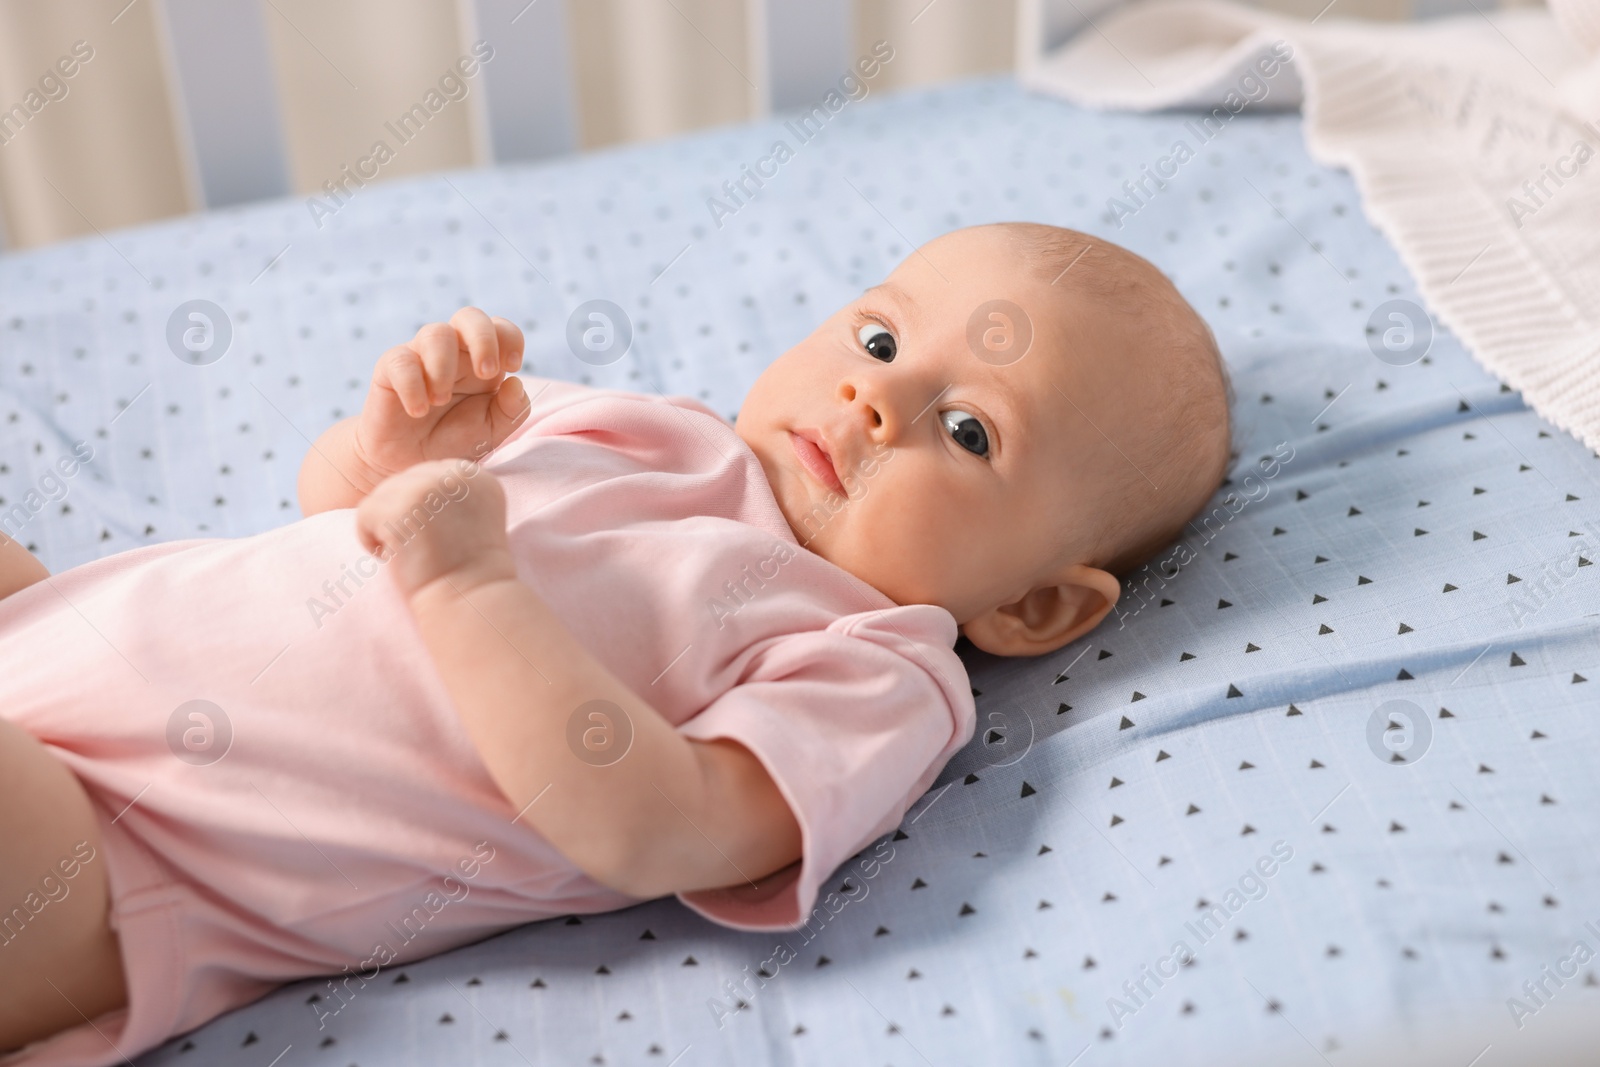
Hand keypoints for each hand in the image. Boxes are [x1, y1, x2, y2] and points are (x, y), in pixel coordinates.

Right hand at [353, 308, 529, 483]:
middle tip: (486, 373)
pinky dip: (412, 386)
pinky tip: (418, 411)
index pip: (500, 329)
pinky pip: (401, 361)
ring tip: (440, 401)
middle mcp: (453, 351)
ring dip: (444, 367)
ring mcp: (421, 356)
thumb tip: (516, 383)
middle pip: (469, 317)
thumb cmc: (453, 440)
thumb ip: (511, 411)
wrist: (411, 463)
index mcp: (481, 361)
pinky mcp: (390, 370)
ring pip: (435, 333)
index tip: (513, 366)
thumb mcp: (492, 432)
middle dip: (483, 339)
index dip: (510, 338)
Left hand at [354, 459, 516, 598]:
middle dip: (402, 515)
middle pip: (403, 481)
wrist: (470, 600)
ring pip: (381, 495)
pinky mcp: (401, 507)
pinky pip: (365, 513)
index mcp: (476, 477)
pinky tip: (393, 558)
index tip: (439, 539)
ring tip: (407, 554)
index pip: (430, 475)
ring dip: (385, 527)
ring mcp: (428, 488)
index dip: (423, 510)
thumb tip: (408, 486)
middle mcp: (455, 476)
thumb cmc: (468, 570)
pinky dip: (369, 540)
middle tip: (421, 548)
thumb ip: (449, 495)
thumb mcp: (473, 518)